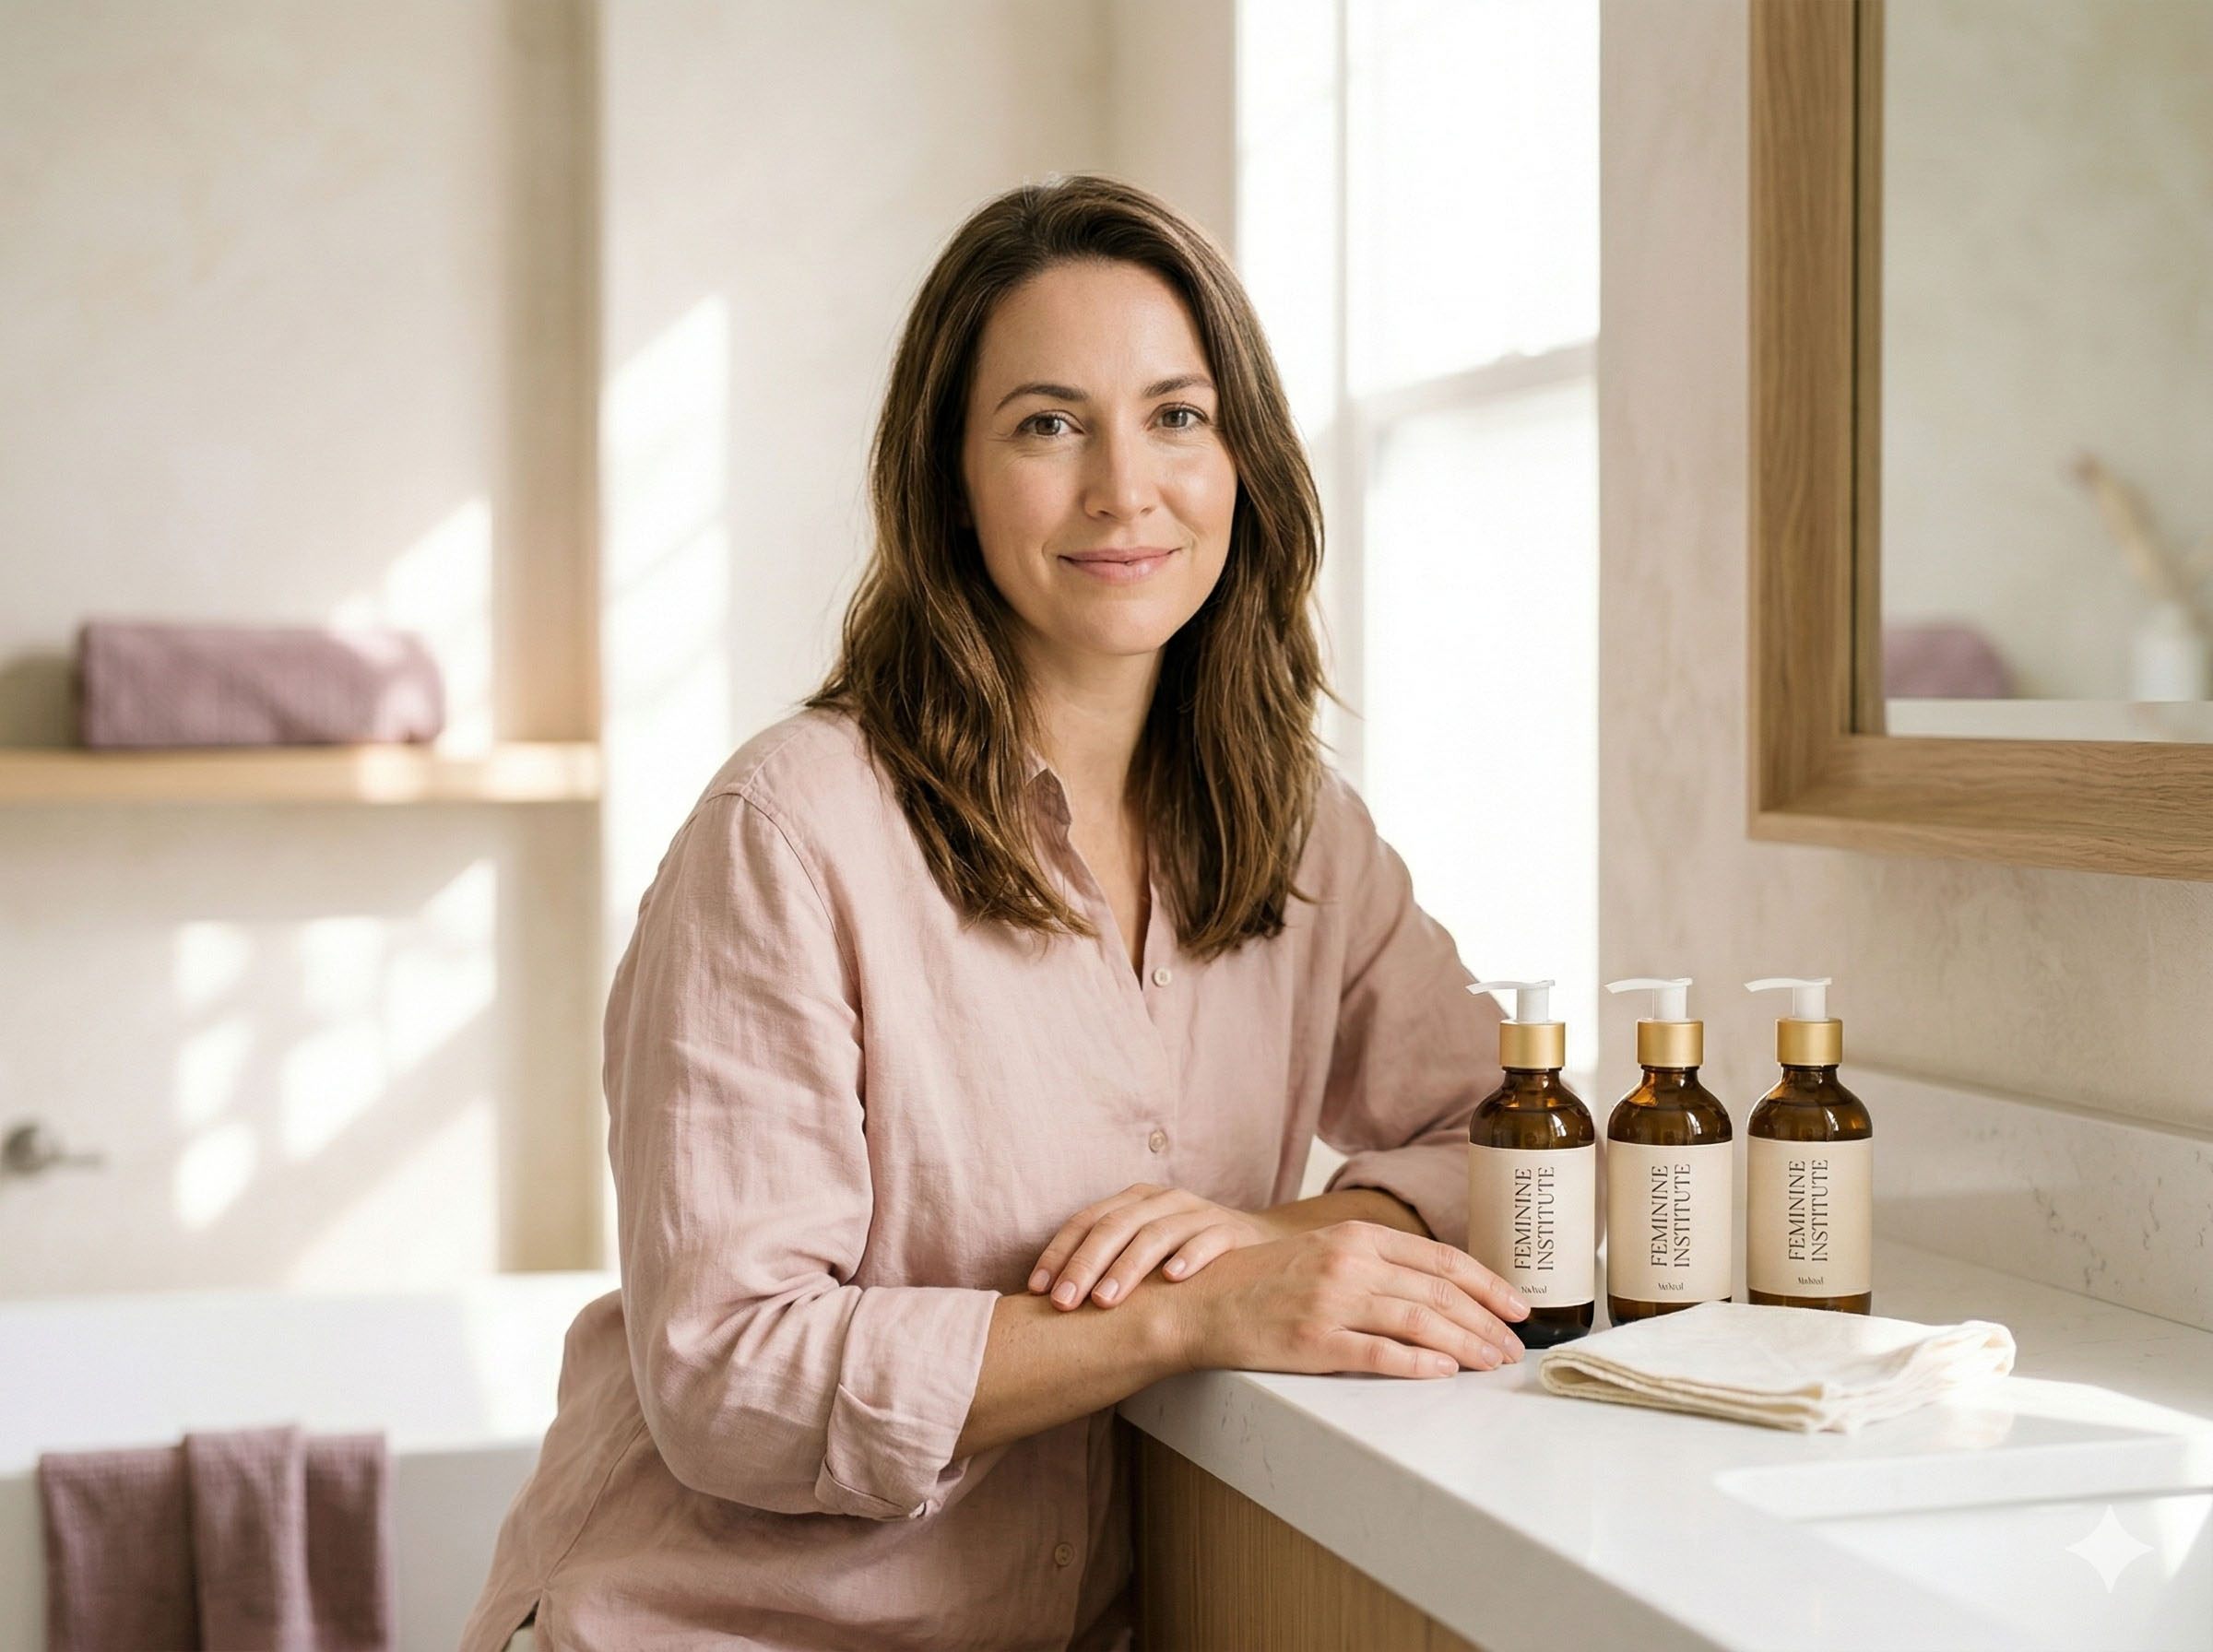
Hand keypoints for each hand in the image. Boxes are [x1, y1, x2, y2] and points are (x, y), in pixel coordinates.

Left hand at [1028, 1183, 1281, 1309]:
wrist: (1257, 1245)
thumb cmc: (1185, 1257)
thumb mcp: (1144, 1252)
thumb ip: (1107, 1264)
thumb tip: (1050, 1302)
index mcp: (1134, 1201)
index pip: (1086, 1221)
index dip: (1059, 1254)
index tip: (1037, 1290)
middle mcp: (1162, 1201)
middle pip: (1115, 1227)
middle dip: (1084, 1265)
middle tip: (1064, 1303)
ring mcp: (1198, 1213)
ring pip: (1155, 1234)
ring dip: (1127, 1268)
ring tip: (1106, 1300)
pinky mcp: (1231, 1230)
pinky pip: (1208, 1240)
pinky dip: (1189, 1256)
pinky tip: (1172, 1279)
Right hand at [1170, 1220, 1529, 1377]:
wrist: (1197, 1302)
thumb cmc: (1261, 1282)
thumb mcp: (1322, 1254)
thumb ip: (1374, 1264)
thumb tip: (1436, 1289)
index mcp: (1355, 1238)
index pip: (1440, 1259)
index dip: (1487, 1284)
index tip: (1517, 1307)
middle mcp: (1348, 1263)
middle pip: (1439, 1292)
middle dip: (1487, 1322)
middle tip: (1513, 1347)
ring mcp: (1331, 1301)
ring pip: (1420, 1322)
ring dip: (1466, 1346)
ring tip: (1491, 1364)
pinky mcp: (1313, 1342)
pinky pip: (1379, 1354)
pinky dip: (1418, 1364)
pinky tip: (1443, 1373)